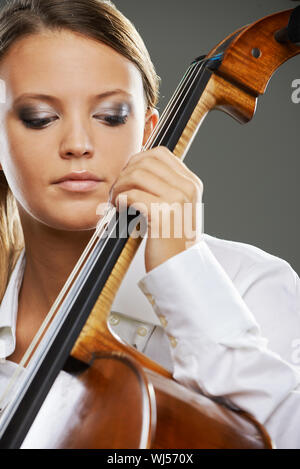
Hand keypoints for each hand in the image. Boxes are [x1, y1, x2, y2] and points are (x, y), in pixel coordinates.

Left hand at [110, 146, 203, 272]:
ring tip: (116, 200)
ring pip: (136, 175)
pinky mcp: (162, 215)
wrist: (181, 268)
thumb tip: (136, 166)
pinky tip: (118, 209)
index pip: (160, 154)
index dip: (137, 161)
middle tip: (117, 190)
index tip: (127, 177)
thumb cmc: (173, 240)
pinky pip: (131, 195)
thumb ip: (164, 186)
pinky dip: (119, 200)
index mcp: (191, 183)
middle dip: (125, 173)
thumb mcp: (177, 207)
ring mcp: (177, 201)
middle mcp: (187, 188)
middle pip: (146, 161)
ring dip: (119, 186)